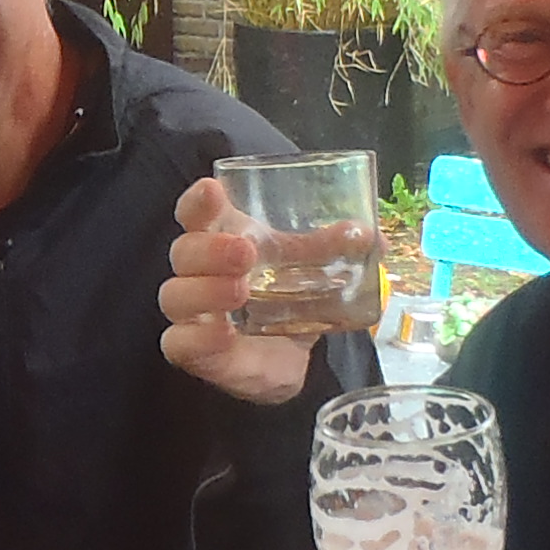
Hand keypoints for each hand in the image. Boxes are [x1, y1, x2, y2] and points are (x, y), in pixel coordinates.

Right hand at [158, 175, 317, 406]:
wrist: (287, 358)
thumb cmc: (284, 297)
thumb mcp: (309, 268)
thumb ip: (333, 250)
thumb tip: (374, 237)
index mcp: (220, 239)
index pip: (195, 213)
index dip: (199, 202)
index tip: (214, 191)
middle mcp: (198, 273)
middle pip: (184, 251)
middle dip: (210, 248)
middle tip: (246, 252)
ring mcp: (192, 313)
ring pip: (175, 295)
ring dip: (205, 290)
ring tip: (240, 290)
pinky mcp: (193, 350)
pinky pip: (179, 342)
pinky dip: (198, 337)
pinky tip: (224, 332)